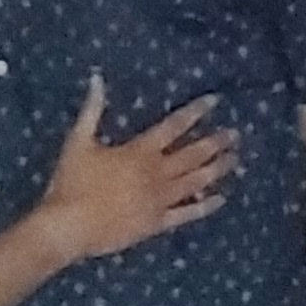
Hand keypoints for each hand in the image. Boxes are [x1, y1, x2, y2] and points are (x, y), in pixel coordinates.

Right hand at [43, 75, 235, 260]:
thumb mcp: (78, 141)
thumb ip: (92, 109)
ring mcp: (159, 200)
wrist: (69, 227)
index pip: (174, 126)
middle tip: (236, 135)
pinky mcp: (156, 223)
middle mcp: (156, 174)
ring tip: (234, 160)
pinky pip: (186, 214)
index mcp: (140, 152)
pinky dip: (204, 206)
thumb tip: (97, 78)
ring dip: (216, 170)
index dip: (195, 112)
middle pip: (193, 154)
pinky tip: (220, 199)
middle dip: (215, 142)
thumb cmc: (71, 183)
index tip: (215, 101)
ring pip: (196, 182)